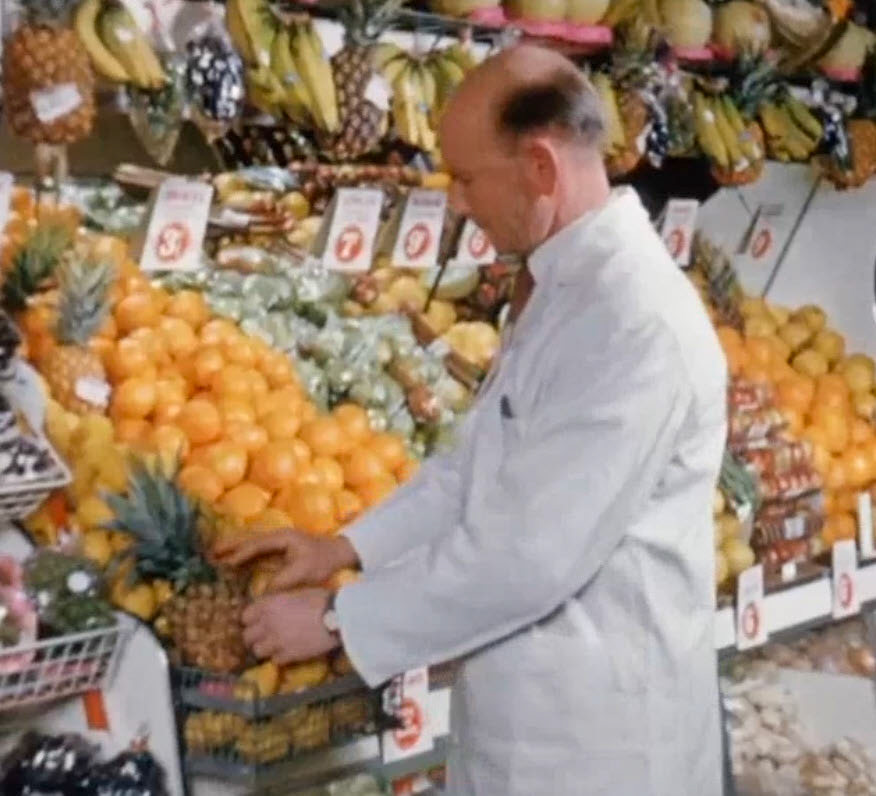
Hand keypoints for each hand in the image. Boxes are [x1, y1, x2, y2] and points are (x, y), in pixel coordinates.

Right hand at [215, 529, 358, 590]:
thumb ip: (283, 581)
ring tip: (214, 555)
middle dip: (230, 545)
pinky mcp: (278, 551)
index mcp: (282, 538)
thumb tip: (262, 593)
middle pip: (249, 539)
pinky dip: (243, 556)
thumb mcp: (304, 572)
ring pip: (250, 545)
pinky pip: (256, 552)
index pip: (257, 545)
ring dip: (234, 550)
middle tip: (210, 552)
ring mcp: (276, 543)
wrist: (338, 553)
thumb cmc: (323, 561)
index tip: (227, 563)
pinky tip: (232, 564)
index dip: (241, 554)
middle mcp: (276, 537)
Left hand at [242, 588, 339, 663]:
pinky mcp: (288, 656)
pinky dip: (280, 657)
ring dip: (265, 648)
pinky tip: (289, 651)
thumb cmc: (320, 599)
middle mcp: (267, 624)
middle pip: (247, 636)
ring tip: (275, 645)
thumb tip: (273, 605)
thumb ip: (280, 600)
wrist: (337, 617)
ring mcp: (276, 642)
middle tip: (264, 635)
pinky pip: (275, 660)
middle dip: (254, 636)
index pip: (245, 616)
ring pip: (258, 651)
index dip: (251, 619)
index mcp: (269, 605)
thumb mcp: (297, 592)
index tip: (257, 620)